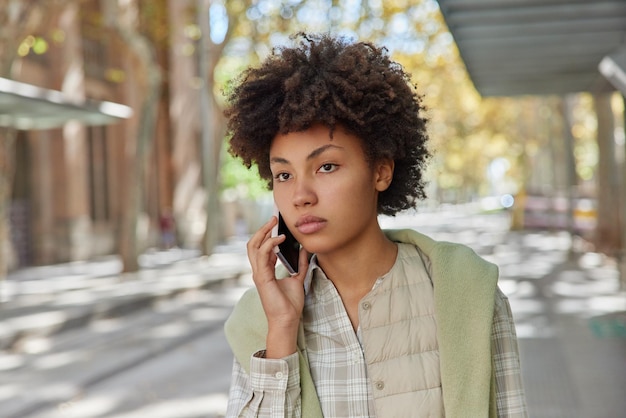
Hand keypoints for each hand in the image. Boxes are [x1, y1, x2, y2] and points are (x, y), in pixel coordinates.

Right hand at [246, 216, 308, 357]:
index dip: (266, 234)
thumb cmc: (290, 303)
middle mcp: (259, 270)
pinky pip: (262, 255)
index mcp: (265, 270)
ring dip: (264, 232)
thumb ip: (301, 264)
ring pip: (253, 246)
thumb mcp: (298, 278)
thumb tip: (305, 249)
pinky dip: (269, 244)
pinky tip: (280, 238)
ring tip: (274, 223)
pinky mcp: (262, 277)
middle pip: (253, 244)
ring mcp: (259, 273)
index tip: (276, 223)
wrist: (287, 319)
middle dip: (262, 229)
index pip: (261, 247)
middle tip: (273, 218)